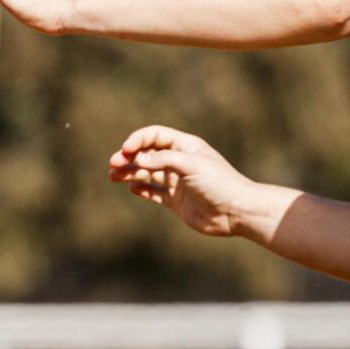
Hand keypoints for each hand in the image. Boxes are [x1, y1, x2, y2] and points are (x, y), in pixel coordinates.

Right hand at [107, 125, 270, 238]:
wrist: (236, 211)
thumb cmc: (219, 183)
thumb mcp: (191, 164)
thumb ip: (163, 159)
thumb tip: (138, 159)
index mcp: (185, 147)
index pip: (155, 136)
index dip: (138, 140)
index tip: (126, 149)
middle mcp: (179, 162)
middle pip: (147, 154)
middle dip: (129, 157)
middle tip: (114, 164)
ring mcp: (177, 182)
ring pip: (147, 174)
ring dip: (130, 173)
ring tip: (113, 176)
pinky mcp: (175, 200)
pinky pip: (153, 192)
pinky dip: (141, 190)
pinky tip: (131, 189)